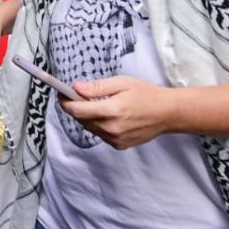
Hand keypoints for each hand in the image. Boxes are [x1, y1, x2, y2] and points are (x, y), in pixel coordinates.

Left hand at [59, 75, 180, 149]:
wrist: (167, 113)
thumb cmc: (146, 94)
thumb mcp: (121, 83)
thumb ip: (97, 87)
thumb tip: (76, 88)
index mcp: (112, 111)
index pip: (77, 110)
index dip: (66, 102)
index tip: (62, 94)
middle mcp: (111, 128)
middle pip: (81, 119)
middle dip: (76, 107)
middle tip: (78, 96)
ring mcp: (115, 139)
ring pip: (90, 127)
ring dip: (88, 117)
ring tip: (99, 105)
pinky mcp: (119, 145)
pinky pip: (100, 134)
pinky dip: (99, 125)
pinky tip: (111, 117)